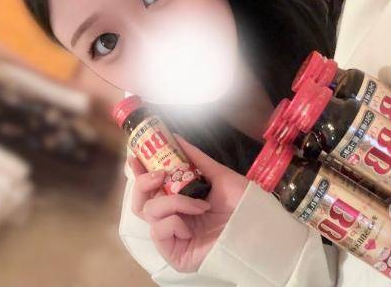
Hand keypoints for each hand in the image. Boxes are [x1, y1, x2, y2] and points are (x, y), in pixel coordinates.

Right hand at [129, 135, 248, 272]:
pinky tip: (194, 223)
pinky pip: (158, 230)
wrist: (256, 228)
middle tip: (159, 174)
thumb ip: (195, 158)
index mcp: (181, 200)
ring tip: (199, 204)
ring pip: (149, 212)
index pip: (152, 188)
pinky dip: (175, 221)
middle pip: (141, 201)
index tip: (135, 156)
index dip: (140, 172)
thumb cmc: (241, 204)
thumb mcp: (219, 175)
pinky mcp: (172, 252)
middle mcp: (173, 217)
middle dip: (143, 183)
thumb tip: (176, 137)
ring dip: (172, 202)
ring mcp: (171, 235)